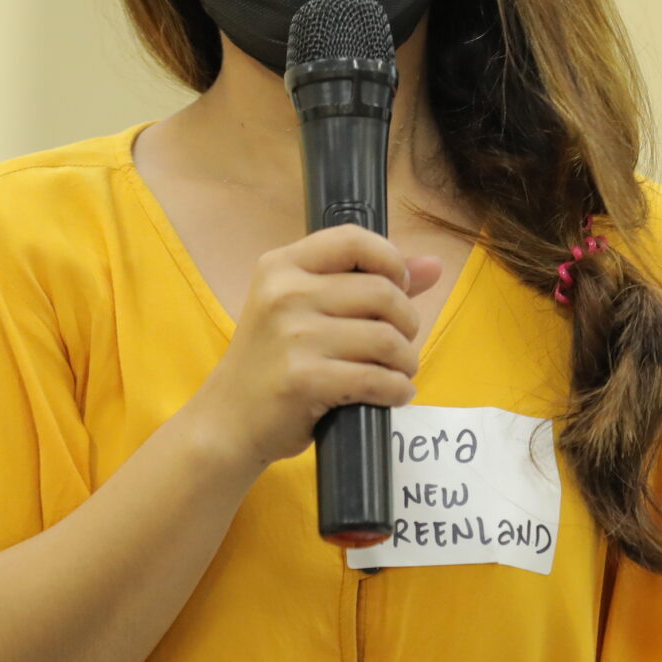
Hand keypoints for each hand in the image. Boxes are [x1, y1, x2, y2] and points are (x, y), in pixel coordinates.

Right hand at [184, 225, 443, 473]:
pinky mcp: (303, 379)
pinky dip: (397, 389)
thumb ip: (368, 281)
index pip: (354, 240)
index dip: (391, 262)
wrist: (228, 421)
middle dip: (407, 322)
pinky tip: (393, 394)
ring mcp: (292, 337)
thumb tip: (434, 265)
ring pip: (386, 339)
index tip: (398, 289)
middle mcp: (284, 293)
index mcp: (282, 265)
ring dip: (405, 361)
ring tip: (398, 372)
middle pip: (383, 292)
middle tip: (399, 344)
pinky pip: (377, 378)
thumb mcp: (306, 309)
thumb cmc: (273, 361)